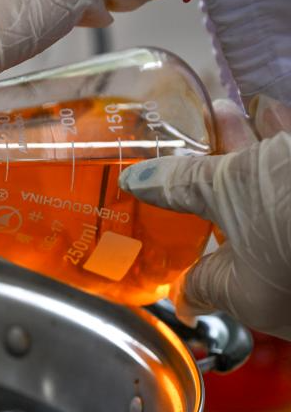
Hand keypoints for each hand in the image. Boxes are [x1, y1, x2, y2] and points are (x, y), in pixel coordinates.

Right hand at [120, 96, 290, 339]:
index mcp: (227, 183)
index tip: (137, 179)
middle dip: (228, 123)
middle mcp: (271, 153)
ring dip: (275, 124)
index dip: (150, 180)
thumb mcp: (245, 296)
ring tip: (266, 119)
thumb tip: (187, 296)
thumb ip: (207, 288)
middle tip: (218, 115)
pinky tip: (288, 164)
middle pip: (243, 127)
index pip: (176, 178)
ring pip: (287, 127)